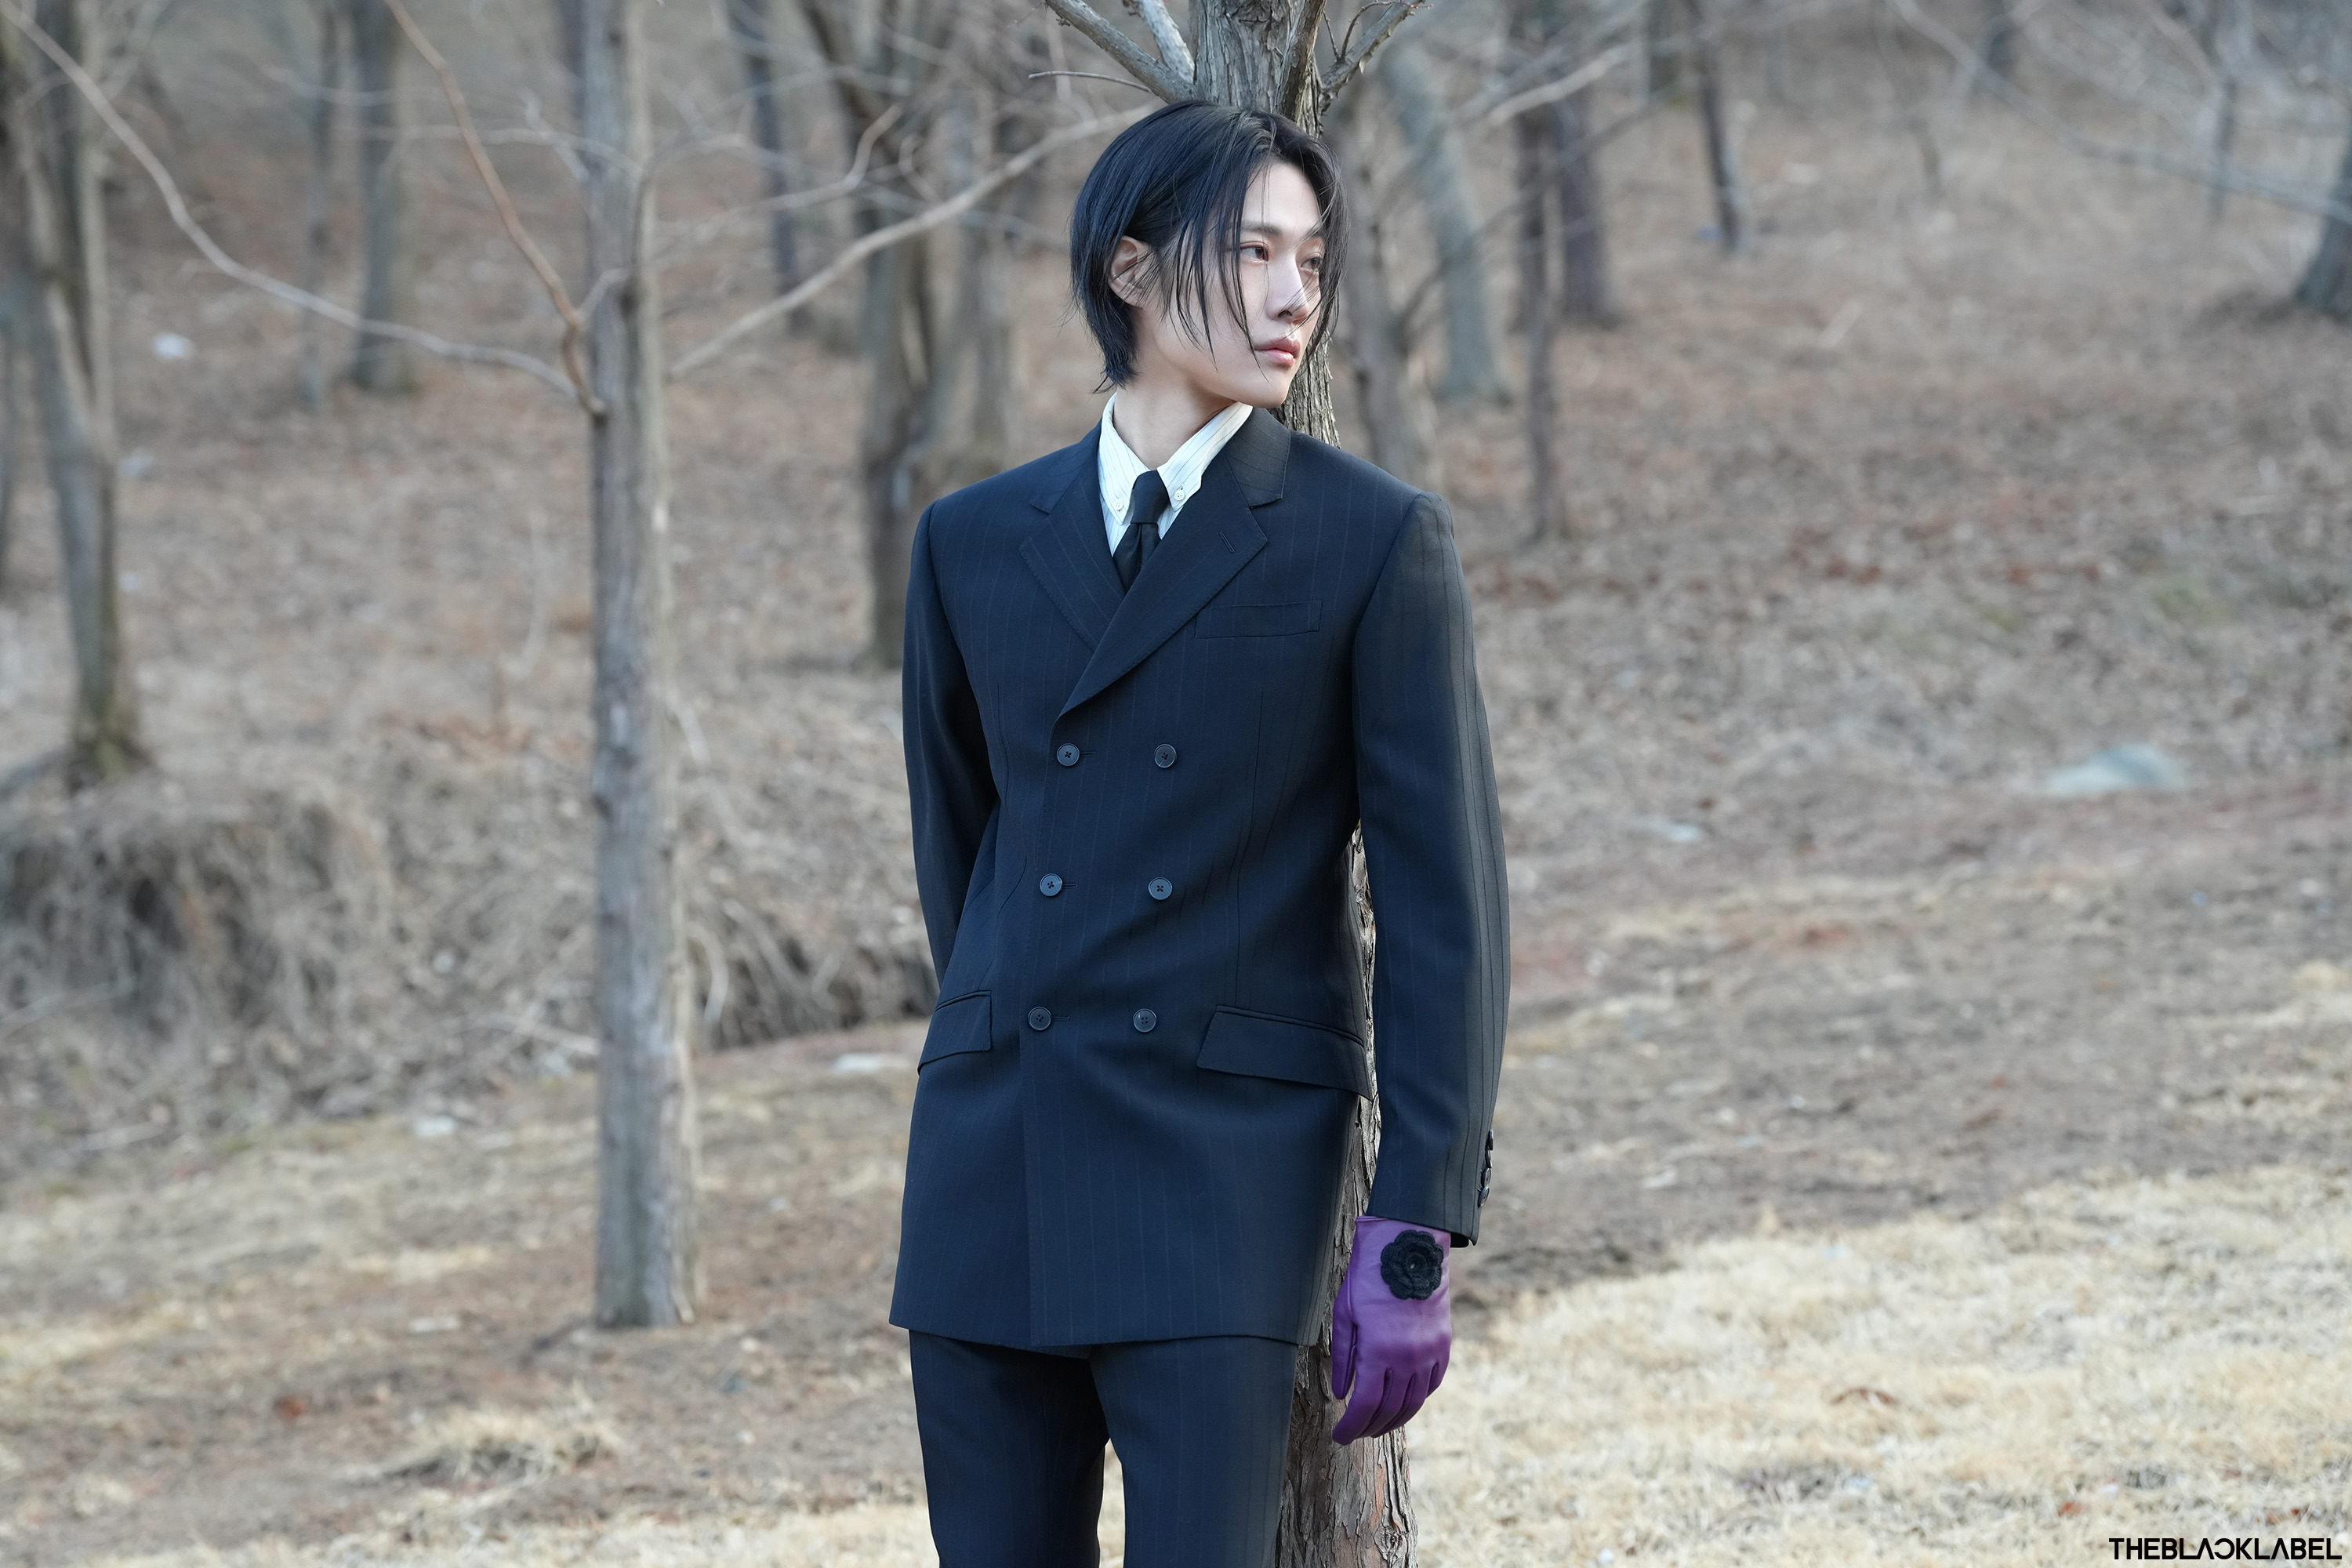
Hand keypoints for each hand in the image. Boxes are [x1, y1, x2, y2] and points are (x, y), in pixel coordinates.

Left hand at [1328, 1215, 1451, 1444]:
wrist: (1408, 1248)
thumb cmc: (1369, 1278)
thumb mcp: (1345, 1314)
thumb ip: (1344, 1357)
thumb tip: (1342, 1395)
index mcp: (1377, 1351)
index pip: (1364, 1405)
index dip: (1351, 1427)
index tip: (1339, 1438)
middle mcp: (1407, 1358)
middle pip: (1390, 1410)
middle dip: (1370, 1427)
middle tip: (1356, 1433)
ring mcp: (1429, 1353)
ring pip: (1414, 1402)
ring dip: (1395, 1420)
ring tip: (1379, 1425)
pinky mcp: (1444, 1344)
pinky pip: (1433, 1383)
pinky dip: (1419, 1398)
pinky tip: (1406, 1402)